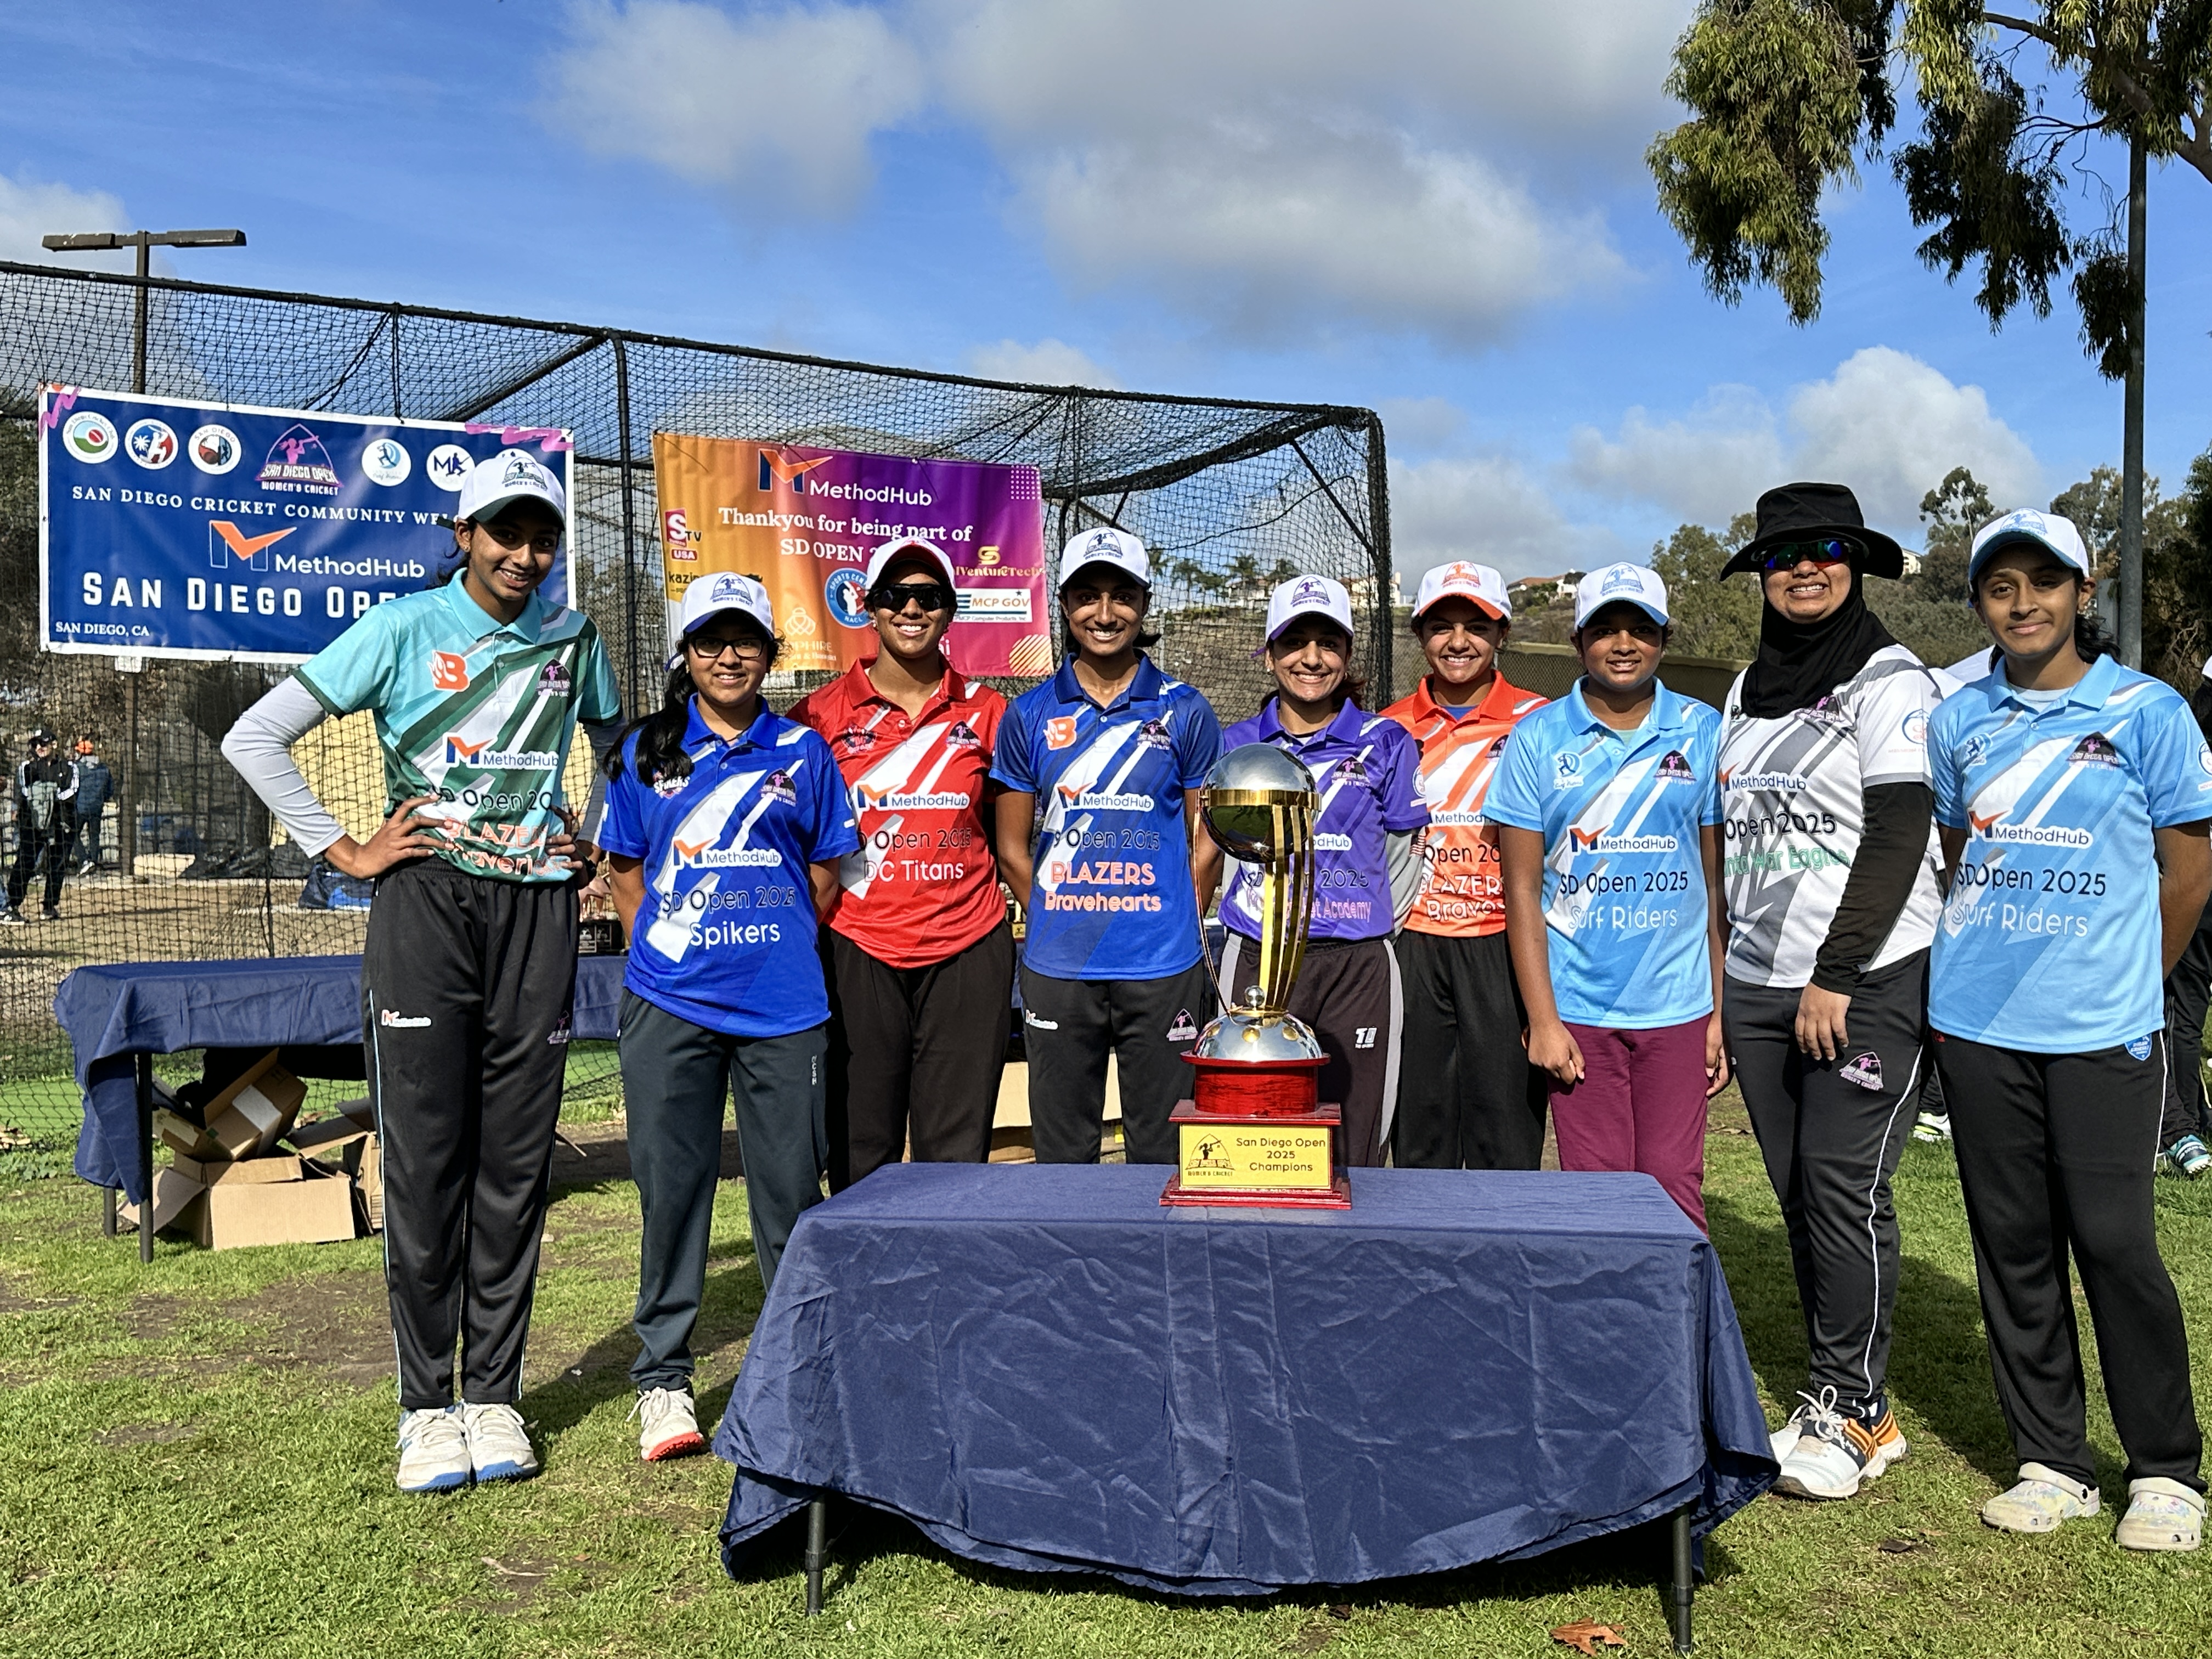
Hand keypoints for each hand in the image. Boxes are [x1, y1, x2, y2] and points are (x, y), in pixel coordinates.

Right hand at [324, 795, 444, 878]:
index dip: (421, 800)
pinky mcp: (395, 856)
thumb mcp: (383, 831)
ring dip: (436, 842)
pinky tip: (432, 853)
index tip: (436, 797)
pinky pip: (412, 852)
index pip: (407, 805)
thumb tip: (397, 815)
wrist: (361, 861)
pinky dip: (423, 853)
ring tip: (449, 845)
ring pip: (419, 838)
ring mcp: (395, 843)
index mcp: (392, 823)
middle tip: (450, 824)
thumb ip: (392, 823)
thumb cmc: (375, 847)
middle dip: (435, 821)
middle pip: (417, 820)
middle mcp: (394, 831)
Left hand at [546, 804, 594, 877]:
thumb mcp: (554, 849)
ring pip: (571, 848)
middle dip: (557, 838)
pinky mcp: (579, 866)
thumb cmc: (559, 861)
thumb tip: (526, 832)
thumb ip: (545, 842)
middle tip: (546, 841)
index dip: (561, 813)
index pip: (567, 821)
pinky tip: (562, 864)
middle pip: (568, 836)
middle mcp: (571, 845)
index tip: (550, 806)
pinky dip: (570, 863)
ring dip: (560, 849)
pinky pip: (578, 863)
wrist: (575, 877)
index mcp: (565, 838)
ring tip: (549, 852)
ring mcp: (576, 855)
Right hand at [1524, 1019, 1584, 1087]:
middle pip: (1559, 1078)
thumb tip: (1581, 1077)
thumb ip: (1579, 1063)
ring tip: (1553, 1054)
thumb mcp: (1574, 1047)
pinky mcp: (1532, 1061)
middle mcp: (1549, 1066)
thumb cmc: (1560, 1034)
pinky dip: (1544, 1065)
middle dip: (1562, 1071)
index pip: (1568, 1080)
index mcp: (1561, 1063)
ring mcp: (1539, 1064)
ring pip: (1549, 1074)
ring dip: (1553, 1069)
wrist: (1543, 1024)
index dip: (1571, 1073)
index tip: (1570, 1064)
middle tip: (1562, 1057)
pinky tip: (1546, 1053)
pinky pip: (1541, 1069)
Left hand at [1704, 1012, 1731, 1099]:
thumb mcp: (1711, 1044)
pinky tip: (1711, 1072)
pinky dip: (1717, 1072)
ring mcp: (1729, 1055)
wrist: (1722, 1015)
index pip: (1723, 1079)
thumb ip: (1710, 1059)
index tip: (1707, 1093)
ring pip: (1724, 1072)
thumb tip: (1708, 1075)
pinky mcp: (1726, 1051)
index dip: (1715, 1087)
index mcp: (1728, 1059)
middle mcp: (1730, 1058)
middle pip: (1725, 1077)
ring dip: (1717, 1079)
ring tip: (1708, 1085)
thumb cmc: (1716, 1028)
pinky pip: (1723, 1065)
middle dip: (1717, 1086)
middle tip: (1707, 1092)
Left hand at [1795, 983, 1851, 1061]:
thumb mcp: (1806, 997)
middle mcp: (1812, 1015)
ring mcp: (1824, 1014)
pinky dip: (1841, 1038)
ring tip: (1831, 1057)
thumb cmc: (1819, 984)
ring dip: (1828, 1048)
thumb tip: (1808, 1020)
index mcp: (1803, 1011)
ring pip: (1824, 1037)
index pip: (1800, 1031)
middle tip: (1818, 1058)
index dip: (1802, 1043)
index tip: (1805, 1051)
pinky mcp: (1837, 1012)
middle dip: (1815, 1050)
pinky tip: (1844, 1043)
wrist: (1831, 973)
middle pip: (1811, 1037)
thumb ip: (1806, 1009)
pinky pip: (1839, 1030)